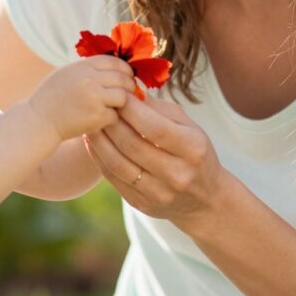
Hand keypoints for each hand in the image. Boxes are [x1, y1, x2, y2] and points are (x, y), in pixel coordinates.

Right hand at [29, 57, 134, 140]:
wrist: (39, 120)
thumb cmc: (52, 96)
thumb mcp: (67, 73)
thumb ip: (89, 68)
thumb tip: (117, 67)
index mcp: (83, 66)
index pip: (115, 62)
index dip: (125, 69)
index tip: (127, 76)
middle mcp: (90, 79)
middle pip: (122, 79)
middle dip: (129, 86)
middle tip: (128, 92)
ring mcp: (94, 98)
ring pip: (123, 97)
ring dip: (122, 103)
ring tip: (114, 106)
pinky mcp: (96, 117)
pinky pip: (115, 115)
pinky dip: (111, 118)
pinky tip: (101, 118)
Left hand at [85, 96, 229, 228]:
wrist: (205, 201)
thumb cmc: (195, 154)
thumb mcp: (190, 129)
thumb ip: (162, 110)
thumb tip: (131, 91)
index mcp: (192, 150)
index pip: (155, 127)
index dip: (131, 109)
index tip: (118, 94)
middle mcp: (176, 174)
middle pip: (132, 144)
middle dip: (111, 122)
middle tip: (99, 105)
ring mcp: (158, 193)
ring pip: (117, 162)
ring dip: (99, 140)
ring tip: (91, 123)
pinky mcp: (141, 204)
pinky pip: (113, 177)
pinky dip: (99, 157)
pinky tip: (93, 142)